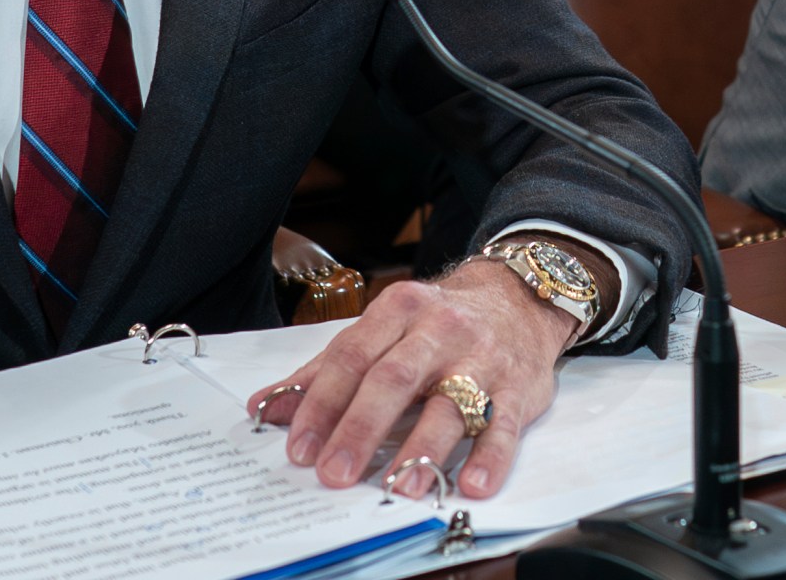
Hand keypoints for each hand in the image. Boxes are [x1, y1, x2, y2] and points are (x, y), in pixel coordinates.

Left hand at [248, 260, 573, 499]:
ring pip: (450, 404)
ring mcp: (482, 359)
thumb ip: (327, 370)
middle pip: (394, 379)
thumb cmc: (437, 323)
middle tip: (335, 473)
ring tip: (399, 486)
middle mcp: (440, 330)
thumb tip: (267, 405)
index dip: (322, 403)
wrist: (517, 299)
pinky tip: (471, 484)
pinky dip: (490, 456)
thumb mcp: (382, 331)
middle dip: (361, 429)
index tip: (299, 447)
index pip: (352, 357)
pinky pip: (505, 425)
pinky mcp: (518, 389)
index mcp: (399, 309)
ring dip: (423, 448)